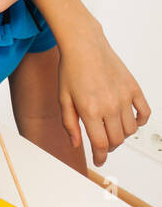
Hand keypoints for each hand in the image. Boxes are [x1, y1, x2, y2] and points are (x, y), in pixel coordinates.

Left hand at [56, 31, 150, 166]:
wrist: (84, 46)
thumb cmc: (71, 70)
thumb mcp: (63, 98)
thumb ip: (69, 123)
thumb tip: (76, 143)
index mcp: (89, 110)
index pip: (100, 144)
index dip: (100, 156)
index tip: (98, 160)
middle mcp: (109, 105)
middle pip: (116, 139)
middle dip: (108, 147)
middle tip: (102, 145)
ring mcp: (124, 97)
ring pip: (130, 130)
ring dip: (122, 135)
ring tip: (111, 131)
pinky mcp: (134, 89)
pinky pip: (144, 113)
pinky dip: (140, 121)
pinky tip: (130, 121)